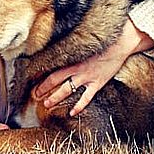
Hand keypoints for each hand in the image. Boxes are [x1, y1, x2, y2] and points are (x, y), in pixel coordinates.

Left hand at [35, 18, 153, 115]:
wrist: (120, 43)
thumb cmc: (102, 40)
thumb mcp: (83, 43)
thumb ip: (71, 47)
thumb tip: (58, 45)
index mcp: (72, 58)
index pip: (51, 68)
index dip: (41, 76)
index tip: (33, 81)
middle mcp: (77, 69)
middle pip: (55, 80)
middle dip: (43, 89)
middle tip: (35, 96)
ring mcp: (87, 77)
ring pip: (67, 90)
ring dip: (55, 98)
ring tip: (46, 105)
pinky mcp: (97, 83)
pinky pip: (86, 98)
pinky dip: (79, 106)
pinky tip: (72, 113)